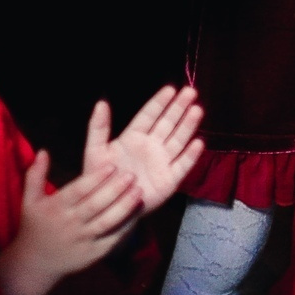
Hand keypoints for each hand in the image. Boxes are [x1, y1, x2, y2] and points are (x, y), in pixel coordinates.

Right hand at [0, 152, 140, 294]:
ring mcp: (82, 240)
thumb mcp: (29, 199)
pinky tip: (136, 215)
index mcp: (55, 207)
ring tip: (139, 193)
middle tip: (132, 175)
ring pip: (107, 222)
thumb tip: (43, 151)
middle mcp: (70, 223)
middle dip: (115, 189)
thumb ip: (35, 174)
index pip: (79, 190)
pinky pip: (112, 239)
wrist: (36, 262)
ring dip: (125, 207)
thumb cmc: (34, 226)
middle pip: (96, 204)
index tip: (112, 165)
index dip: (96, 178)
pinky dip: (126, 228)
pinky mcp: (92, 254)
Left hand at [84, 86, 205, 207]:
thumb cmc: (100, 177)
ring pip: (178, 140)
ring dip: (188, 126)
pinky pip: (182, 165)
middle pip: (167, 123)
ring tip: (197, 110)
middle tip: (190, 92)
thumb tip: (102, 102)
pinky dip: (190, 155)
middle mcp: (150, 146)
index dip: (159, 102)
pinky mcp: (169, 180)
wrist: (108, 206)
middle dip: (178, 108)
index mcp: (133, 137)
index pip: (149, 115)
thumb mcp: (95, 150)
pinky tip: (198, 143)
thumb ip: (98, 127)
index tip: (171, 89)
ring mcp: (161, 162)